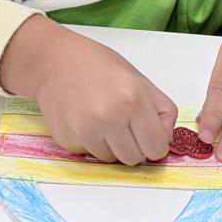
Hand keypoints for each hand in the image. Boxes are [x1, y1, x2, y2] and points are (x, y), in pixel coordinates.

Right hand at [0, 15, 177, 164]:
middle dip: (134, 146)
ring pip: (112, 160)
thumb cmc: (99, 66)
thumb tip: (167, 141)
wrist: (54, 61)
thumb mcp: (139, 79)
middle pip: (135, 159)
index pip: (157, 148)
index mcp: (133, 100)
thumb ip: (163, 110)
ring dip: (111, 146)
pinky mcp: (68, 141)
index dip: (154, 142)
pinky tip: (84, 120)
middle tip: (124, 125)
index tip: (147, 133)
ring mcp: (86, 132)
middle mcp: (109, 119)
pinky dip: (90, 143)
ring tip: (102, 119)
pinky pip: (89, 155)